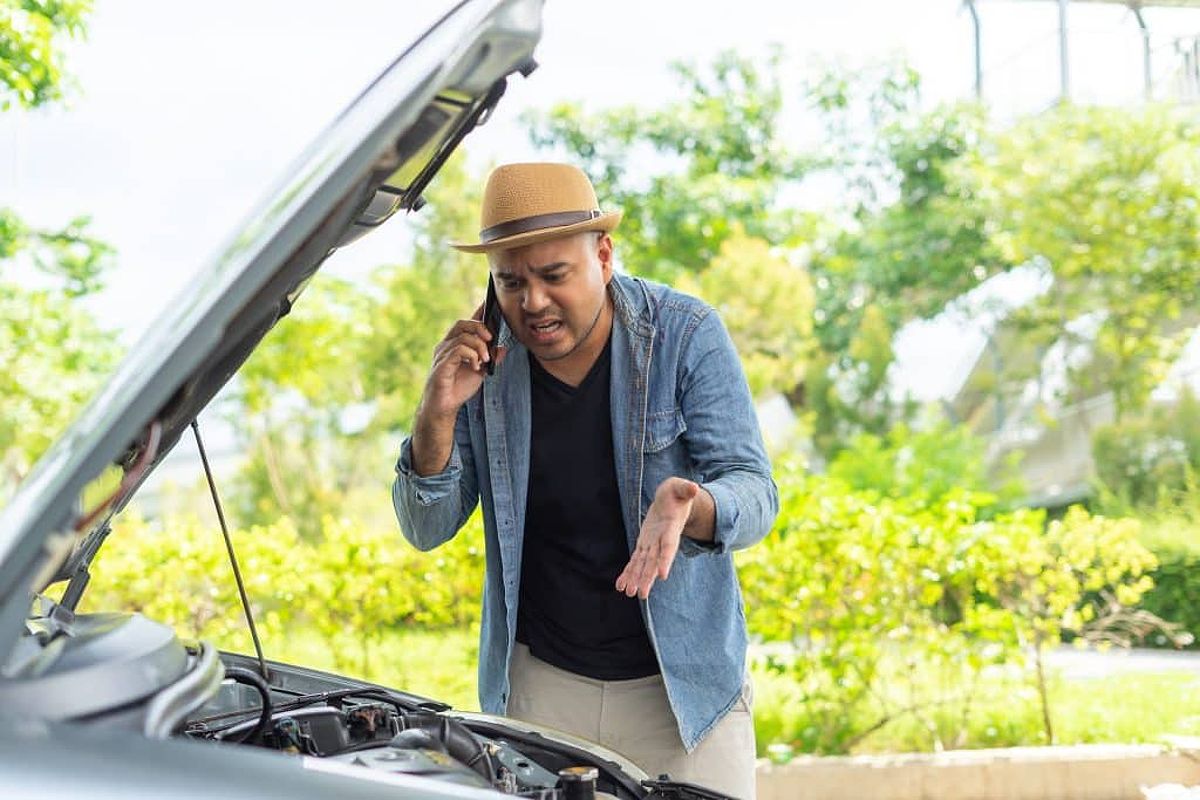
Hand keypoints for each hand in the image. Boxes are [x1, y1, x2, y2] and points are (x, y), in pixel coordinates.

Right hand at [419, 306, 507, 421]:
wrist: (444, 407)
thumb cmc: (458, 389)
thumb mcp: (480, 372)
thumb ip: (490, 359)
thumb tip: (503, 348)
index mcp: (455, 344)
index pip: (466, 323)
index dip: (478, 312)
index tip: (489, 302)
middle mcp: (446, 345)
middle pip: (463, 323)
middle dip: (480, 328)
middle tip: (490, 341)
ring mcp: (442, 353)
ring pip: (463, 336)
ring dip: (479, 347)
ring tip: (485, 360)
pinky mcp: (441, 363)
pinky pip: (459, 349)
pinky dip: (472, 356)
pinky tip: (476, 367)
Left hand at [615, 477, 699, 599]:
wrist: (672, 502)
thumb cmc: (677, 493)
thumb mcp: (680, 487)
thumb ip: (686, 488)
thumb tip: (693, 487)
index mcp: (671, 528)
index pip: (669, 547)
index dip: (666, 560)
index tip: (662, 575)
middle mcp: (662, 541)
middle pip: (654, 562)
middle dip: (648, 578)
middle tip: (642, 594)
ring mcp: (652, 544)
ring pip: (643, 565)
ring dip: (636, 579)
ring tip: (629, 593)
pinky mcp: (644, 545)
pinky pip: (635, 561)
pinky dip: (628, 573)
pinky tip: (621, 586)